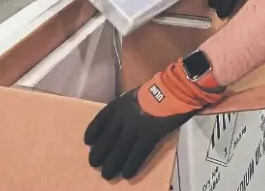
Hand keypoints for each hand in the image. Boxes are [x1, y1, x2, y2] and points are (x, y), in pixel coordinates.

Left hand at [84, 60, 224, 179]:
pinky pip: (137, 154)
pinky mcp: (149, 136)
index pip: (100, 120)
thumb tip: (123, 123)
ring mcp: (136, 127)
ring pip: (119, 150)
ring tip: (107, 174)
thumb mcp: (137, 94)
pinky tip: (127, 173)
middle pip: (107, 139)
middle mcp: (123, 116)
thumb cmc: (160, 89)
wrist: (176, 89)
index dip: (93, 132)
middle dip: (99, 153)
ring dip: (112, 164)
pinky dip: (131, 165)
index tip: (88, 142)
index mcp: (120, 103)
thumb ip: (128, 107)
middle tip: (94, 164)